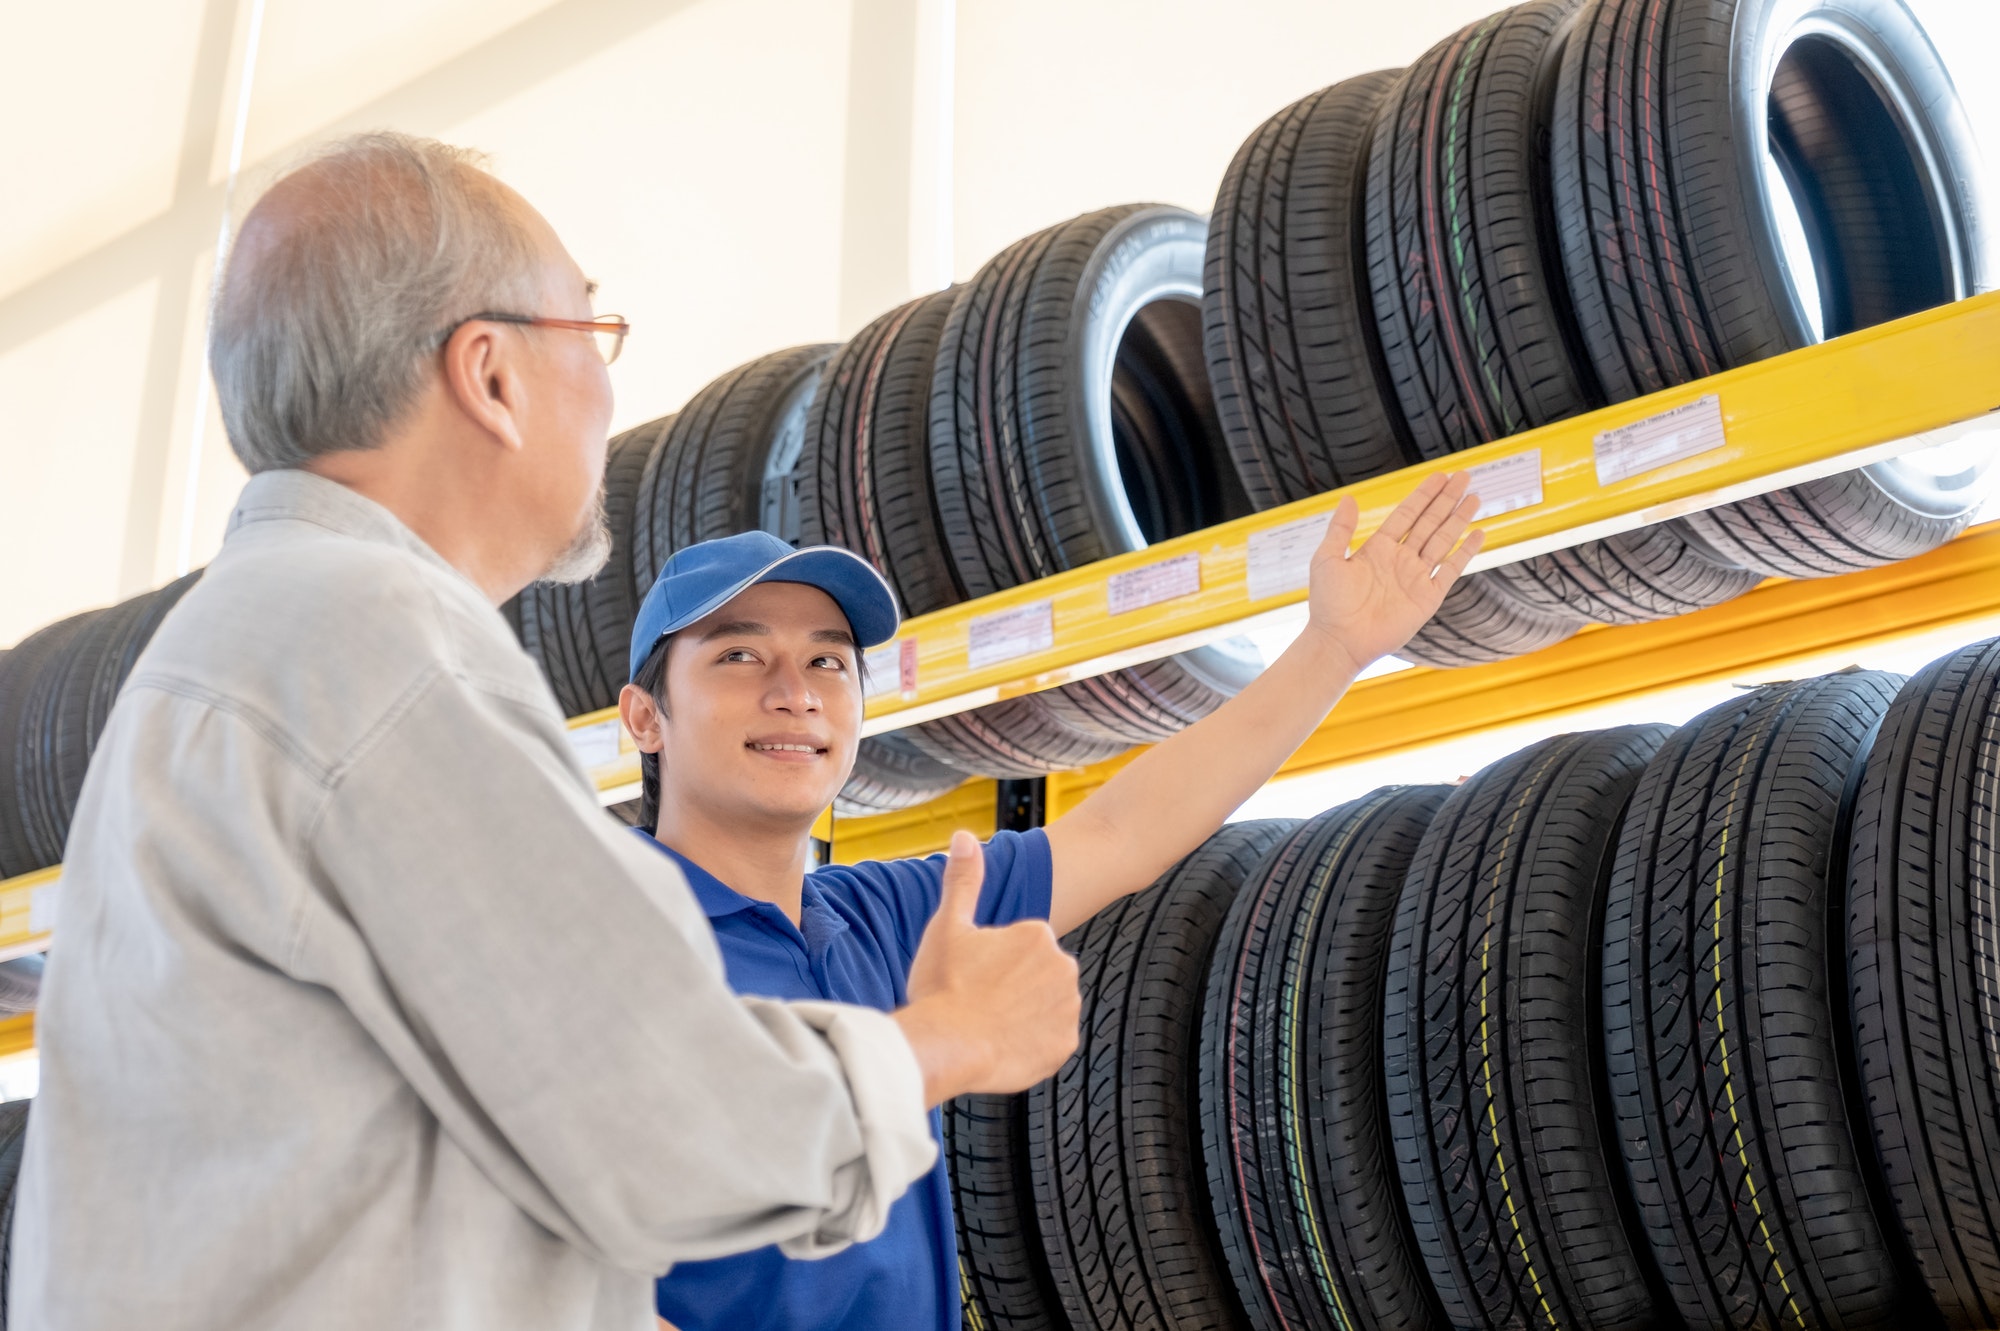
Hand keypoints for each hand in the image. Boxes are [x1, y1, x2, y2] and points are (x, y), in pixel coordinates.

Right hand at [893, 832, 1080, 1104]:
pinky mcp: (1065, 1044)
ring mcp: (1068, 1008)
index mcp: (1037, 934)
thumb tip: (964, 836)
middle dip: (1013, 987)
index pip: (1020, 948)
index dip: (991, 964)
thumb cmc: (942, 987)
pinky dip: (1032, 1044)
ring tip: (988, 1025)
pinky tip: (1003, 1045)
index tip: (971, 978)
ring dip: (1024, 1015)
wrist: (945, 1048)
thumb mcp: (947, 926)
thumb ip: (963, 879)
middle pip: (1036, 976)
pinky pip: (1051, 1041)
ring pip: (1045, 1007)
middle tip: (977, 1001)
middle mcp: (1063, 966)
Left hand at [1304, 471, 1483, 674]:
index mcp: (1378, 549)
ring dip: (1458, 519)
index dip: (1424, 495)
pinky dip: (1465, 552)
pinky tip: (1477, 534)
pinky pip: (1451, 570)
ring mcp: (1416, 578)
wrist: (1340, 641)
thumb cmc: (1328, 604)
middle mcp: (1400, 560)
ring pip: (1443, 540)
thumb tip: (1348, 498)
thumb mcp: (1327, 559)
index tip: (1440, 476)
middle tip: (1463, 477)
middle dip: (1446, 499)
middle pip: (1429, 522)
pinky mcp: (1428, 598)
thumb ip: (1340, 529)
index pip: (1407, 514)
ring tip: (1473, 497)